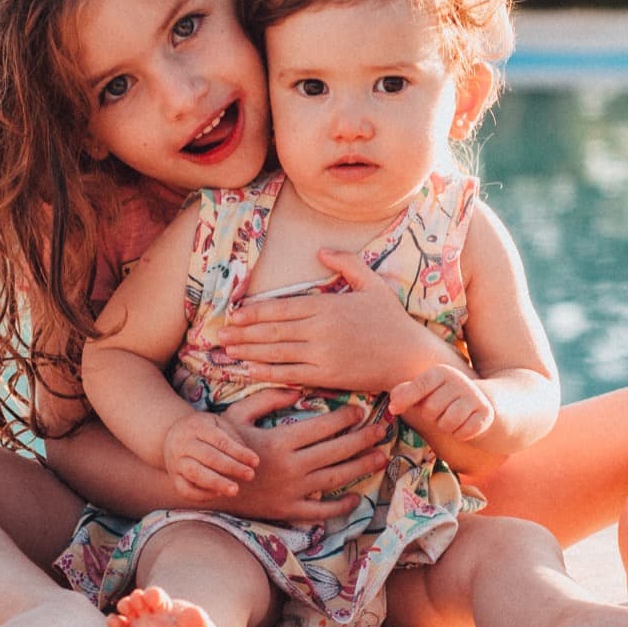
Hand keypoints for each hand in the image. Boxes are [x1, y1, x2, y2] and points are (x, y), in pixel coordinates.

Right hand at [161, 411, 258, 502]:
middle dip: (230, 467)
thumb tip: (250, 459)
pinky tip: (218, 494)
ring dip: (216, 483)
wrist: (173, 436)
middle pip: (208, 456)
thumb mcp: (218, 424)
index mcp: (197, 426)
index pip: (219, 440)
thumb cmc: (205, 430)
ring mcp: (176, 461)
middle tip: (250, 475)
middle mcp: (183, 443)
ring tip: (234, 490)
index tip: (256, 462)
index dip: (238, 451)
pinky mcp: (173, 478)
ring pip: (194, 473)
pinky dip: (201, 494)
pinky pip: (185, 489)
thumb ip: (234, 438)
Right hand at [213, 388, 387, 523]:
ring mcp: (291, 491)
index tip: (360, 411)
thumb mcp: (238, 415)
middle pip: (336, 451)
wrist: (204, 483)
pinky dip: (339, 507)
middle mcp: (290, 467)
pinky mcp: (287, 511)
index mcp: (280, 442)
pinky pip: (319, 511)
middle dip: (363, 439)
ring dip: (360, 468)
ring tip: (380, 457)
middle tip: (383, 430)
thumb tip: (296, 387)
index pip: (322, 427)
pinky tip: (355, 499)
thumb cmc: (222, 444)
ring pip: (334, 479)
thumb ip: (267, 399)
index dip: (345, 418)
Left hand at [220, 249, 461, 391]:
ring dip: (248, 351)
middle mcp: (320, 330)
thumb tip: (320, 250)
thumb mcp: (372, 284)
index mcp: (327, 306)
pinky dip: (266, 372)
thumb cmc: (392, 320)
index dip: (254, 311)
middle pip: (272, 330)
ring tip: (226, 351)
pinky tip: (249, 370)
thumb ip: (346, 263)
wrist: (409, 356)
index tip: (233, 313)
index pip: (281, 307)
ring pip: (276, 352)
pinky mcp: (327, 376)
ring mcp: (322, 354)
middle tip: (218, 335)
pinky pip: (290, 373)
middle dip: (243, 332)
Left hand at [388, 365, 495, 441]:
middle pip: (430, 410)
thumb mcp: (425, 392)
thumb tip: (393, 402)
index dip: (404, 400)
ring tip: (451, 420)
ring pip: (447, 423)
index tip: (393, 410)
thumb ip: (406, 393)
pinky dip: (460, 434)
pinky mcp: (485, 414)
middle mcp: (459, 380)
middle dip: (432, 417)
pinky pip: (463, 433)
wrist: (481, 403)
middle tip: (440, 412)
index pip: (419, 386)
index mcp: (442, 372)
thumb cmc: (444, 399)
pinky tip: (464, 426)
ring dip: (446, 427)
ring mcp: (474, 396)